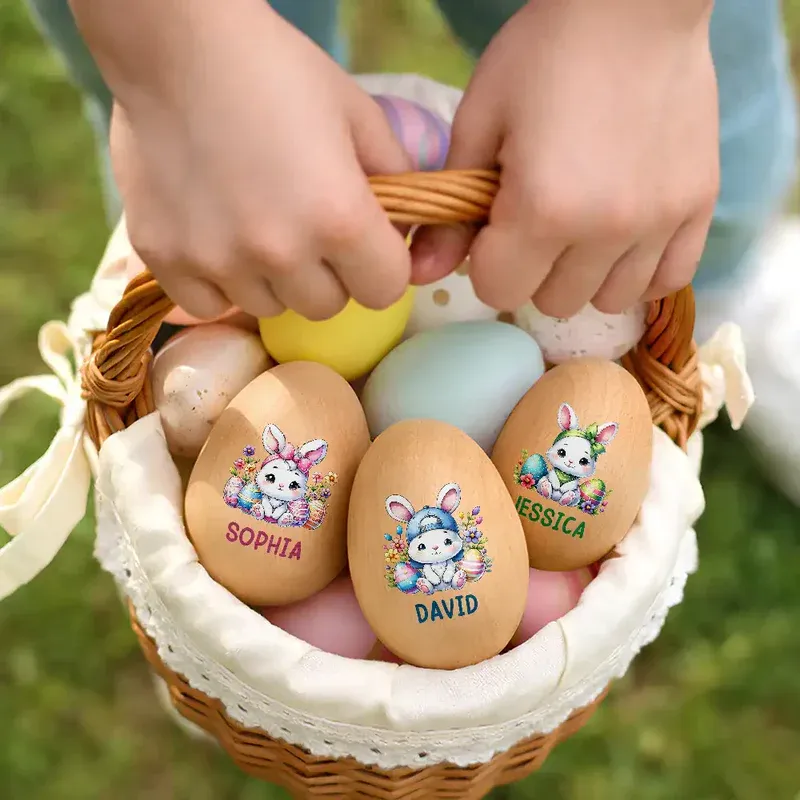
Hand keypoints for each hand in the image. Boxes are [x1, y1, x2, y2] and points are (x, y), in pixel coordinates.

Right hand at [100, 2, 411, 319]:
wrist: (175, 44)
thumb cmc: (276, 71)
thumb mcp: (357, 115)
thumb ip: (396, 179)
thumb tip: (406, 230)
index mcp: (340, 218)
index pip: (385, 291)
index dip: (380, 267)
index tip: (364, 244)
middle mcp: (281, 253)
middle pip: (327, 306)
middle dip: (328, 275)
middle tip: (307, 229)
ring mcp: (218, 261)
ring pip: (270, 307)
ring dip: (273, 280)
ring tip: (255, 224)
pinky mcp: (165, 259)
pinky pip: (209, 305)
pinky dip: (219, 284)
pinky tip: (216, 239)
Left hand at [412, 0, 718, 316]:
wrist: (634, 3)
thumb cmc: (544, 55)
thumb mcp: (478, 123)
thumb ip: (449, 212)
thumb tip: (421, 273)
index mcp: (543, 210)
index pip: (499, 291)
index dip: (488, 263)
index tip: (494, 228)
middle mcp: (605, 230)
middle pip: (553, 302)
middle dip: (534, 271)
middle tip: (537, 222)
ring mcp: (658, 222)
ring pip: (610, 301)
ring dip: (585, 277)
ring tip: (582, 230)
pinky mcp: (698, 206)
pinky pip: (668, 279)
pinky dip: (640, 271)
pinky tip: (624, 241)